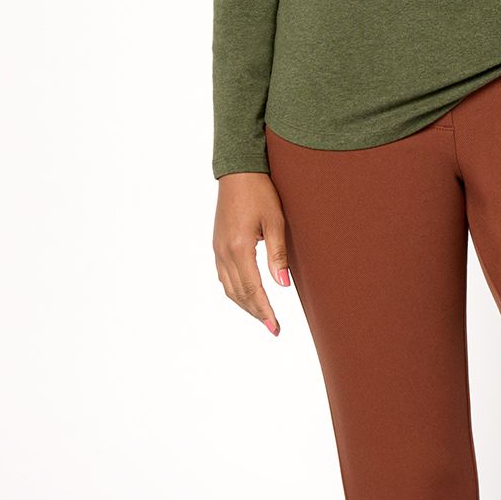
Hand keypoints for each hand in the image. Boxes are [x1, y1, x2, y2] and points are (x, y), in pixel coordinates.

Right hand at [214, 171, 291, 335]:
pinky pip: (224, 276)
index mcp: (239, 248)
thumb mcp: (275, 221)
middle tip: (273, 328)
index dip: (264, 311)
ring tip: (263, 315)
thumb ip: (278, 254)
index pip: (252, 289)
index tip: (276, 328)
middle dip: (256, 312)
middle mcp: (224, 252)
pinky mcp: (218, 244)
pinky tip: (247, 295)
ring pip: (229, 287)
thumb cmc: (260, 191)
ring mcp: (218, 249)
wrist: (238, 172)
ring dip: (245, 304)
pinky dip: (236, 291)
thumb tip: (282, 285)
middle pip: (239, 293)